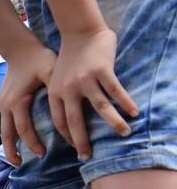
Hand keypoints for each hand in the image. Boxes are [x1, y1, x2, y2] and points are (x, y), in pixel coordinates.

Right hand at [0, 42, 56, 162]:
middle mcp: (6, 104)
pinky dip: (10, 133)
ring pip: (4, 129)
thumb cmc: (39, 58)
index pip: (24, 129)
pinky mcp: (2, 101)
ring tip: (16, 158)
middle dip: (13, 151)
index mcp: (18, 100)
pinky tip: (16, 141)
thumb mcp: (50, 71)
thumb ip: (59, 88)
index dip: (33, 143)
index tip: (43, 154)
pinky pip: (5, 122)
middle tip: (20, 165)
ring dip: (9, 145)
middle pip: (7, 134)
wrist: (20, 48)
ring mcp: (1, 103)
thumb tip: (73, 106)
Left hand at [48, 28, 137, 158]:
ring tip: (124, 134)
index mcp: (55, 94)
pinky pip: (115, 91)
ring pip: (100, 108)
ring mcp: (85, 80)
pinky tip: (134, 112)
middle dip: (82, 142)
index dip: (68, 138)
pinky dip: (126, 102)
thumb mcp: (57, 80)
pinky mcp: (102, 70)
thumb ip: (62, 98)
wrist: (80, 32)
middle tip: (88, 157)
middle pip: (75, 122)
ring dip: (113, 123)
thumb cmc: (70, 59)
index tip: (76, 149)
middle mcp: (68, 90)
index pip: (59, 122)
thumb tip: (70, 121)